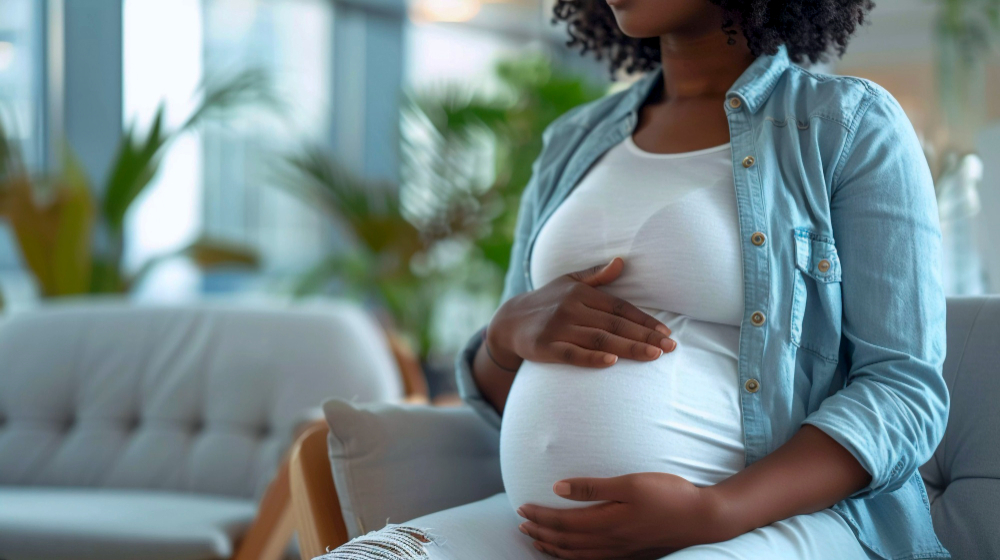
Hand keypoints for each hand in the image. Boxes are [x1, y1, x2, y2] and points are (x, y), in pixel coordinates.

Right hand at [486, 257, 676, 369]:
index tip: (666, 333)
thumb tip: (622, 261)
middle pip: (615, 324)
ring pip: (600, 339)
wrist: (509, 321)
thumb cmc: (547, 302)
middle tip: (671, 348)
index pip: (620, 307)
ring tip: (654, 356)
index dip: (644, 320)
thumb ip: (596, 276)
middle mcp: (571, 308)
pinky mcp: (545, 347)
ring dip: (629, 348)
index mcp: (581, 293)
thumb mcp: (568, 282)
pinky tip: (612, 362)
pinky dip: (593, 358)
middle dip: (645, 337)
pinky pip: (573, 354)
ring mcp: (558, 328)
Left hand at [515, 473, 732, 558]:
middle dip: (540, 533)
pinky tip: (568, 553)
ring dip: (553, 547)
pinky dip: (572, 557)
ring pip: (576, 555)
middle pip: (565, 542)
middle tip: (521, 524)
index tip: (521, 508)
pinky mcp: (629, 555)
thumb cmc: (669, 495)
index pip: (563, 523)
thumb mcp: (630, 483)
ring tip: (535, 540)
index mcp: (607, 523)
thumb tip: (558, 487)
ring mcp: (620, 552)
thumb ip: (593, 487)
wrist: (702, 518)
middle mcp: (610, 543)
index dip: (540, 516)